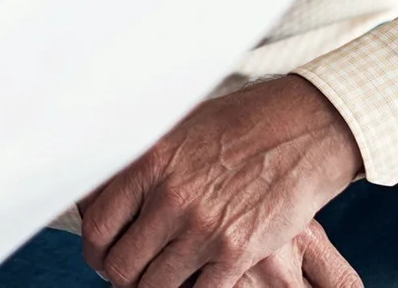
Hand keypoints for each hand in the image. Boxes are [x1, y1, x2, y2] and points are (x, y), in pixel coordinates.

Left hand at [79, 75, 361, 287]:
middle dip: (121, 274)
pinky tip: (194, 280)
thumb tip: (99, 189)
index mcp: (148, 162)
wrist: (302, 131)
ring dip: (154, 286)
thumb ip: (139, 161)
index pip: (98, 225)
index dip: (95, 248)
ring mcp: (204, 227)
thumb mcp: (176, 128)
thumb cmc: (239, 124)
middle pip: (122, 264)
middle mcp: (172, 197)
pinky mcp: (238, 250)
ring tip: (160, 278)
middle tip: (129, 272)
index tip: (102, 253)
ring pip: (156, 285)